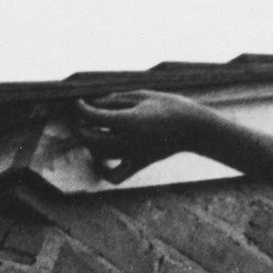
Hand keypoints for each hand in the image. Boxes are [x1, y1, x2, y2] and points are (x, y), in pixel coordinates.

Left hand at [67, 90, 211, 182]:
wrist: (194, 128)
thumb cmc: (169, 106)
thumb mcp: (140, 95)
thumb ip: (114, 100)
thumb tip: (91, 103)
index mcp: (128, 121)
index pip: (90, 116)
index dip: (79, 107)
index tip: (78, 100)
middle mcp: (127, 141)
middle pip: (88, 138)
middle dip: (78, 126)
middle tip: (79, 115)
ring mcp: (132, 155)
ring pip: (98, 155)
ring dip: (89, 143)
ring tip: (93, 130)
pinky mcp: (139, 163)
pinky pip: (116, 176)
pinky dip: (103, 171)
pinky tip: (101, 160)